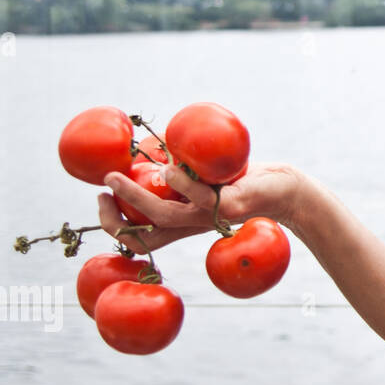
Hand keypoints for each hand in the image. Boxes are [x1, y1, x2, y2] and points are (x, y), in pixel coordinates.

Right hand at [98, 161, 301, 255]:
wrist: (283, 189)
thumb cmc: (240, 179)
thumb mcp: (203, 177)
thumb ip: (178, 169)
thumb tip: (147, 145)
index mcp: (182, 222)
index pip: (140, 239)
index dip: (114, 225)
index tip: (101, 197)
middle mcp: (191, 225)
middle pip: (143, 235)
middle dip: (114, 217)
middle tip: (102, 188)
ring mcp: (208, 218)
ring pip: (163, 215)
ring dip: (135, 196)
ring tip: (118, 176)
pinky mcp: (228, 207)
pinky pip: (198, 196)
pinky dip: (180, 181)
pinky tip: (168, 167)